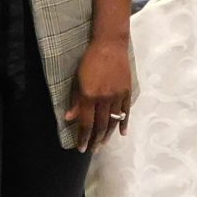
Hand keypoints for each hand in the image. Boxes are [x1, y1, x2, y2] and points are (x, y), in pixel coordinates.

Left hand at [65, 33, 134, 152]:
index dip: (83, 137)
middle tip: (91, 151)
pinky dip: (124, 123)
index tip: (80, 148)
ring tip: (103, 145)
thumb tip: (69, 118)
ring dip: (108, 135)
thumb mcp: (78, 79)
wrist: (110, 45)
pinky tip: (122, 133)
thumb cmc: (90, 60)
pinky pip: (125, 112)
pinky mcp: (126, 92)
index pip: (85, 122)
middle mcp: (103, 98)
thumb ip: (75, 100)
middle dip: (94, 140)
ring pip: (113, 121)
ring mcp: (117, 96)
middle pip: (100, 125)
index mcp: (89, 95)